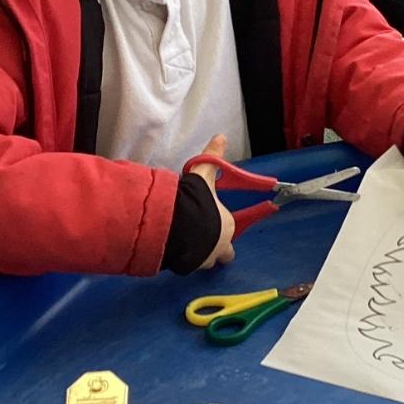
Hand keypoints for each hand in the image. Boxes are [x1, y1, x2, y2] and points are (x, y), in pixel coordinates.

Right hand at [187, 133, 236, 268]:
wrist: (180, 227)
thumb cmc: (198, 203)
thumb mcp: (204, 178)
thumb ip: (211, 159)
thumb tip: (221, 136)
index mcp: (228, 228)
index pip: (231, 237)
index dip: (223, 232)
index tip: (214, 227)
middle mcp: (219, 248)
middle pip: (222, 255)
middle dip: (215, 250)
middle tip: (204, 241)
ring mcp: (203, 261)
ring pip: (204, 262)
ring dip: (198, 255)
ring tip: (185, 245)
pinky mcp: (185, 267)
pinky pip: (185, 264)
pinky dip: (181, 258)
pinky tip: (173, 250)